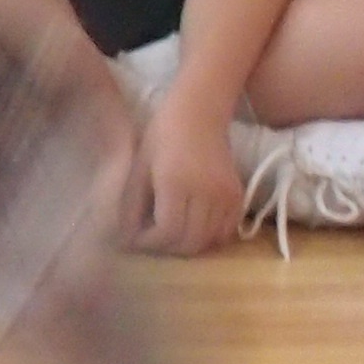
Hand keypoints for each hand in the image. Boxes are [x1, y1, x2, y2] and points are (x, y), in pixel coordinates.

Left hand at [130, 94, 246, 257]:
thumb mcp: (138, 168)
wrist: (199, 114)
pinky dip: (209, 239)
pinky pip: (226, 232)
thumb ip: (132, 205)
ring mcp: (226, 197)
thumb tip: (126, 237)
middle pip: (190, 242)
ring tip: (169, 237)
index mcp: (176, 184)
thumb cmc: (161, 136)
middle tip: (150, 242)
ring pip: (209, 242)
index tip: (134, 241)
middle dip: (167, 249)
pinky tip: (192, 230)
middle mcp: (206, 193)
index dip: (149, 243)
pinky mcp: (238, 198)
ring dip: (188, 246)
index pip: (167, 232)